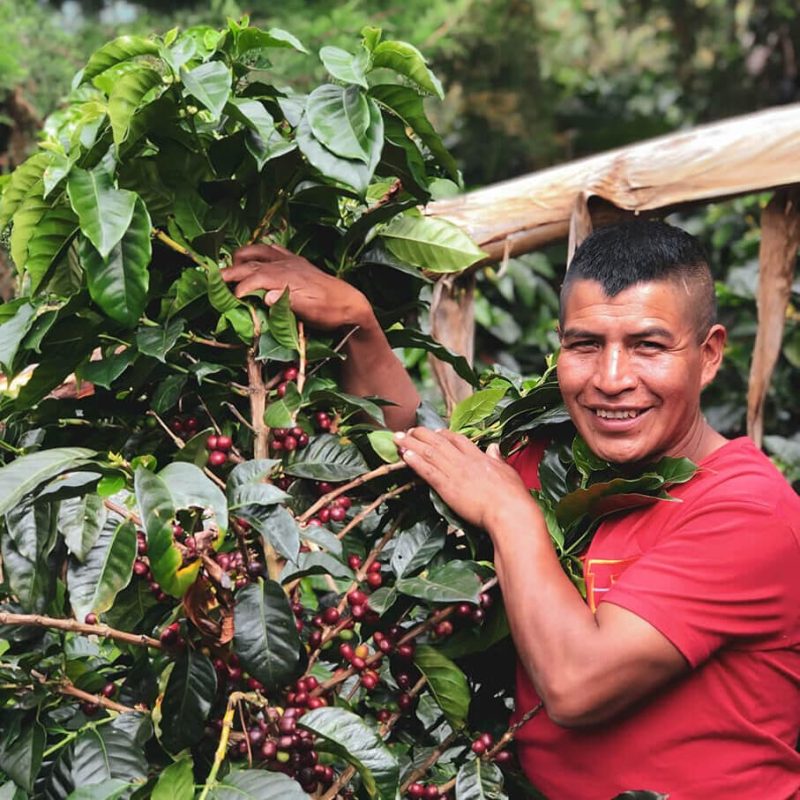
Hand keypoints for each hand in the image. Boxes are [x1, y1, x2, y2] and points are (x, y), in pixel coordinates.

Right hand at [223, 244, 374, 331]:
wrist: (350, 303)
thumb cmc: (330, 311)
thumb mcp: (310, 311)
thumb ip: (286, 302)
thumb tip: (264, 296)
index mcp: (287, 277)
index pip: (255, 278)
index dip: (240, 287)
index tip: (229, 298)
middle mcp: (287, 265)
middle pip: (252, 264)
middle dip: (232, 271)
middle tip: (214, 279)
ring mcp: (292, 261)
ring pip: (261, 251)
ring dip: (243, 256)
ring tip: (230, 263)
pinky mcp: (297, 261)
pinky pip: (275, 249)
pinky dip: (261, 249)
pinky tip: (256, 253)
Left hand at [393, 427, 540, 531]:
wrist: (509, 511)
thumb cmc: (513, 496)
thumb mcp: (507, 472)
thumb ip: (497, 458)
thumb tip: (493, 448)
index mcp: (479, 457)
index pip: (457, 440)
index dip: (444, 435)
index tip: (435, 432)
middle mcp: (464, 461)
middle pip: (438, 442)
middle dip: (422, 434)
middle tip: (409, 430)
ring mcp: (454, 473)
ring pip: (429, 453)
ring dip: (411, 444)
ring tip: (397, 438)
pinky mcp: (447, 487)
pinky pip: (427, 471)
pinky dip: (415, 462)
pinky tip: (404, 455)